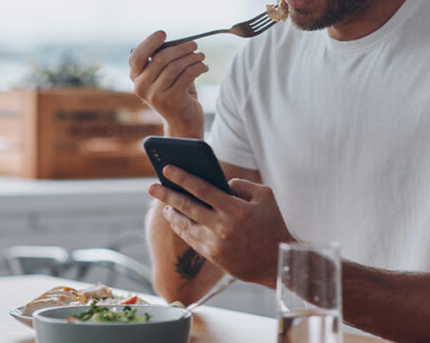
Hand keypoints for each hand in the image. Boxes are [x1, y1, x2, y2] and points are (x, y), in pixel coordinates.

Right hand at [129, 31, 207, 137]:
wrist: (183, 122)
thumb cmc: (176, 95)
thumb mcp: (166, 78)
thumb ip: (165, 62)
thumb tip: (179, 43)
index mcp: (137, 80)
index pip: (137, 57)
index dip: (149, 43)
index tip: (163, 34)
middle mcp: (142, 88)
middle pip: (161, 58)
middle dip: (180, 48)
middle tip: (194, 45)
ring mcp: (155, 95)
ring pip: (176, 66)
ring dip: (192, 58)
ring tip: (201, 56)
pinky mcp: (171, 99)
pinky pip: (187, 75)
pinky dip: (198, 67)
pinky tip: (204, 67)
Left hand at [147, 165, 294, 288]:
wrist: (277, 261)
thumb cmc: (273, 224)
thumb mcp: (265, 196)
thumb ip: (242, 185)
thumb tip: (220, 184)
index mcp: (236, 209)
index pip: (202, 189)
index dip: (183, 177)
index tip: (168, 169)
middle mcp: (223, 227)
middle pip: (187, 206)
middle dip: (167, 194)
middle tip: (152, 186)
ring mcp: (216, 244)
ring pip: (185, 225)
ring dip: (172, 213)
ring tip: (164, 204)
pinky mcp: (213, 256)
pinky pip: (191, 239)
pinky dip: (181, 228)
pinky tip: (177, 220)